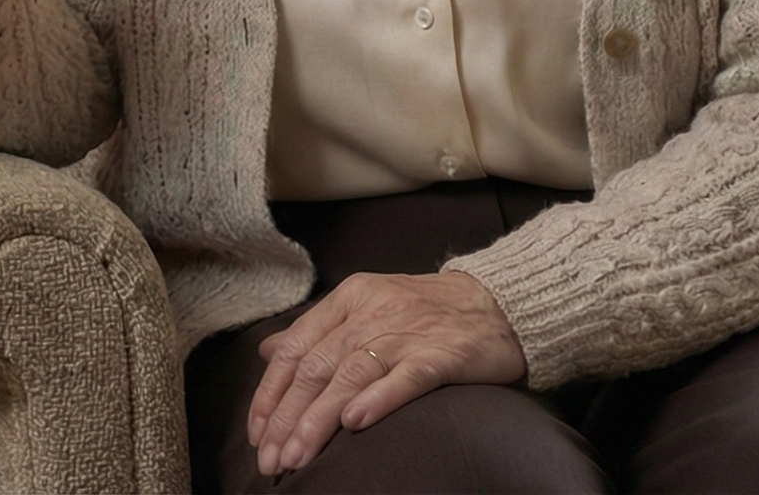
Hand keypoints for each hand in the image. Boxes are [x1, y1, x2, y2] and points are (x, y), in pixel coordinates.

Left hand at [247, 269, 524, 475]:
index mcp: (349, 299)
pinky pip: (406, 377)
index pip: (295, 348)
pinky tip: (354, 422)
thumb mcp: (366, 307)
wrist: (501, 302)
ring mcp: (408, 332)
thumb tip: (267, 351)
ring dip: (318, 419)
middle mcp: (372, 312)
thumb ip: (318, 330)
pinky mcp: (443, 354)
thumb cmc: (428, 312)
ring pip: (351, 375)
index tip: (257, 433)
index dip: (271, 393)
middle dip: (287, 417)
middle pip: (317, 367)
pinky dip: (378, 398)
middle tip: (271, 458)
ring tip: (297, 455)